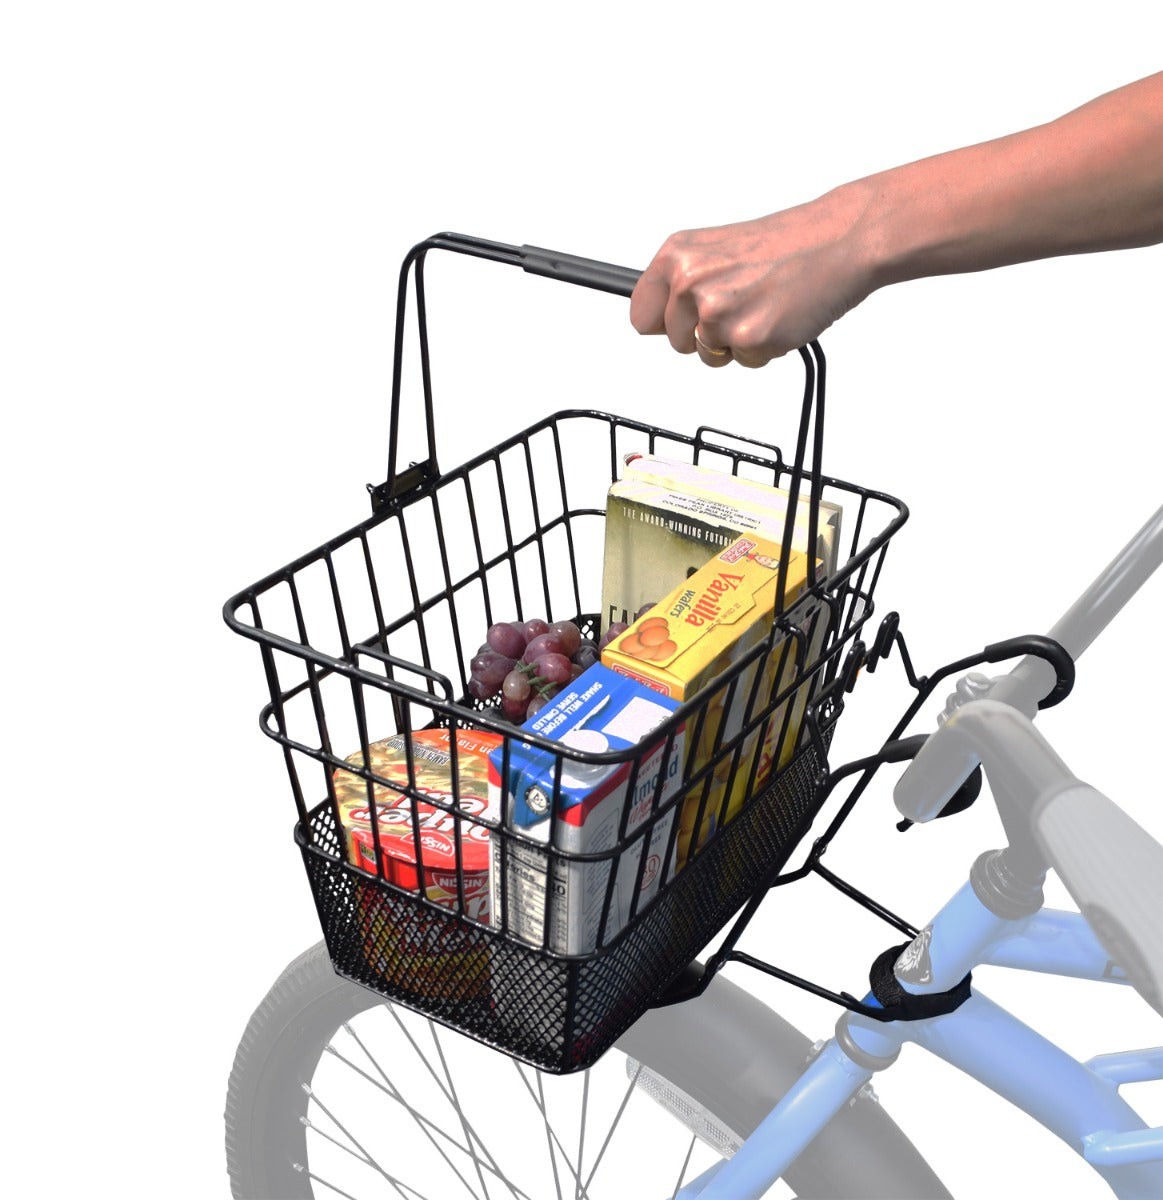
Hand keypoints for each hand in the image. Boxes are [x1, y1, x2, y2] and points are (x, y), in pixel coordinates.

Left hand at [629, 185, 876, 367]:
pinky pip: (744, 362)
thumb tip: (654, 318)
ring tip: (761, 306)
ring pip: (709, 356)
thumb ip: (681, 282)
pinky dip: (763, 349)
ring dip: (735, 342)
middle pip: (675, 342)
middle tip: (742, 303)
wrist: (839, 240)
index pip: (641, 314)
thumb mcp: (717, 250)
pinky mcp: (748, 336)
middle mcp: (690, 282)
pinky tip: (778, 316)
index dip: (665, 323)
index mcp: (677, 256)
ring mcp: (717, 311)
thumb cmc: (785, 245)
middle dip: (705, 334)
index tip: (683, 320)